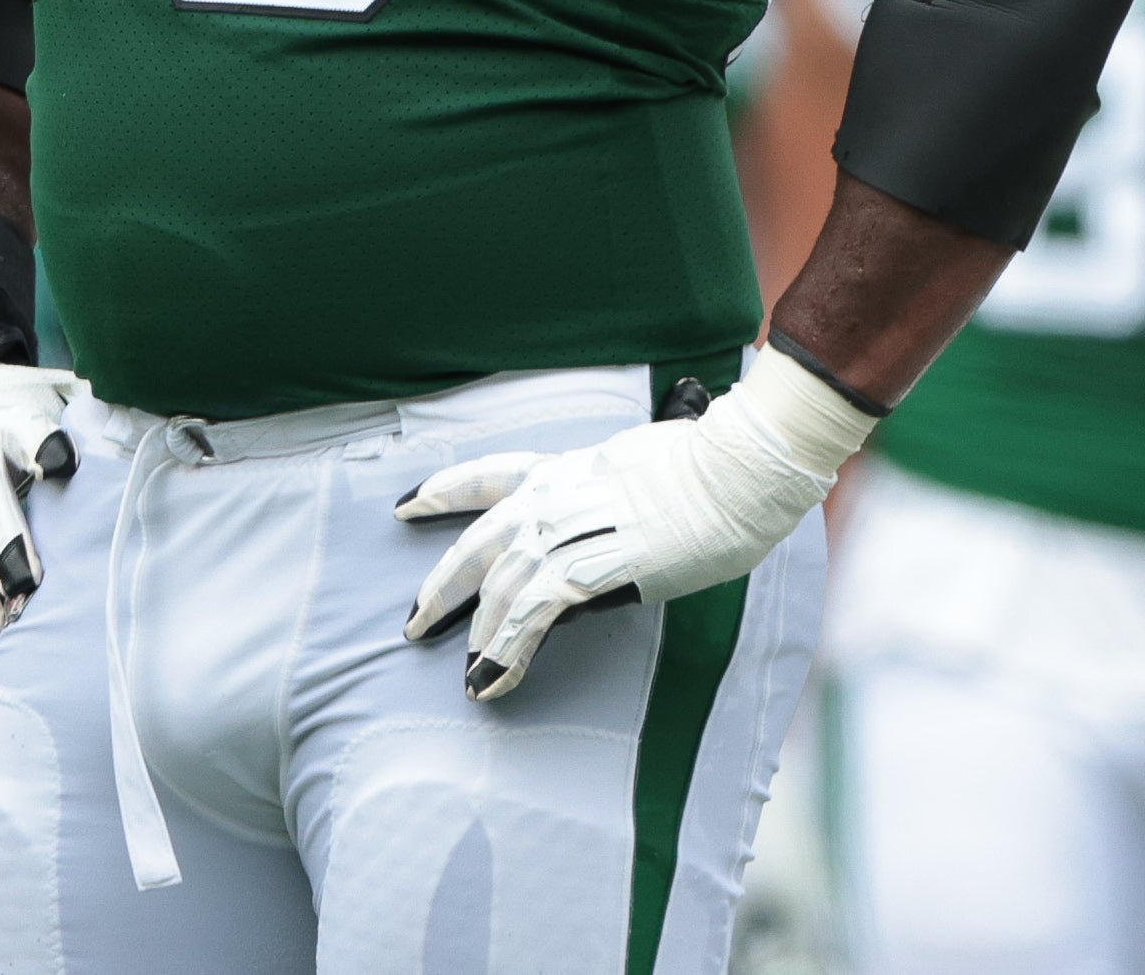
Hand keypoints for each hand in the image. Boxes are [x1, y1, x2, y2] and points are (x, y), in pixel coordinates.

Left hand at [400, 352, 870, 700]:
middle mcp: (555, 495)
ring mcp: (569, 530)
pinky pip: (531, 616)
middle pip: (477, 541)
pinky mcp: (591, 567)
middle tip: (415, 621)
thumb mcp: (643, 464)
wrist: (736, 472)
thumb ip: (615, 486)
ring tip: (463, 672)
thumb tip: (617, 504)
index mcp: (565, 467)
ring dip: (476, 635)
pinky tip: (491, 680)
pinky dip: (505, 651)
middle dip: (441, 586)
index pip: (486, 474)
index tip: (408, 504)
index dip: (443, 491)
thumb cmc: (709, 465)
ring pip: (499, 587)